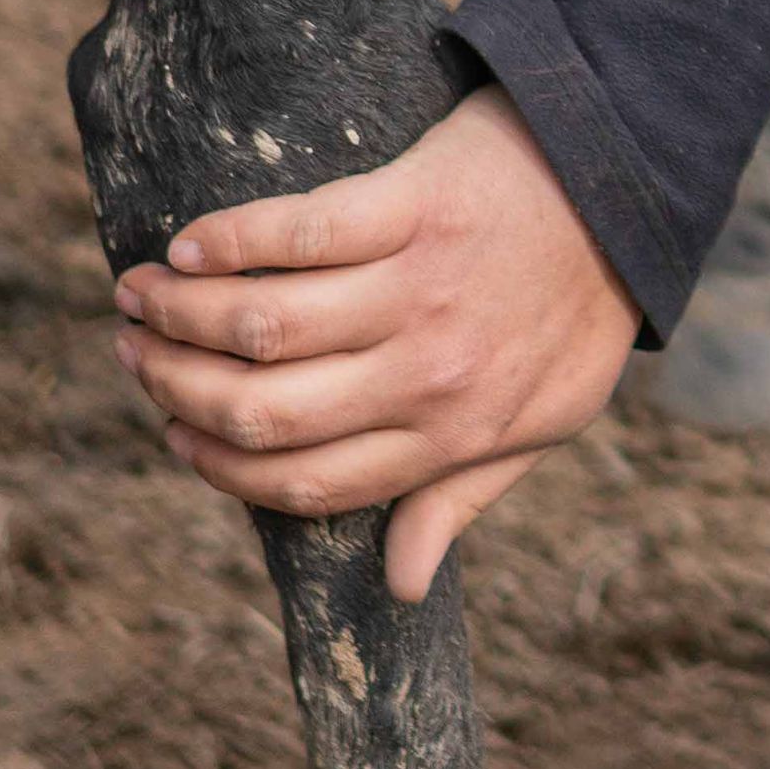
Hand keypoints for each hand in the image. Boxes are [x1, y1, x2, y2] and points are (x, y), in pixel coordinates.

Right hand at [111, 87, 641, 601]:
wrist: (634, 182)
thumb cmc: (582, 305)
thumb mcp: (545, 419)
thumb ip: (462, 498)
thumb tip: (401, 586)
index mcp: (453, 431)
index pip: (307, 482)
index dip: (226, 466)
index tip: (178, 435)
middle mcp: (432, 369)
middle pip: (265, 406)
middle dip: (179, 386)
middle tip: (134, 355)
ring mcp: (423, 286)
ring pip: (264, 324)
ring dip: (182, 314)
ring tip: (138, 298)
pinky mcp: (419, 203)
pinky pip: (298, 233)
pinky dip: (229, 241)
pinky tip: (187, 246)